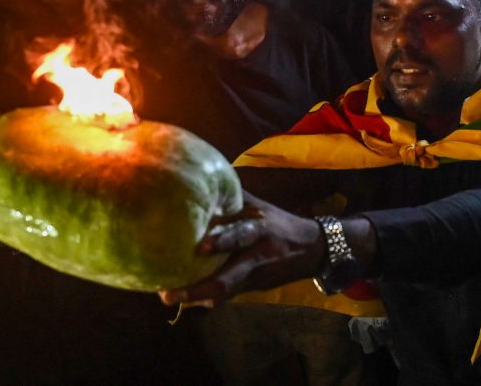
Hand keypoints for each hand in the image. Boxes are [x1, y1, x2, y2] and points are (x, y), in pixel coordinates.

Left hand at [158, 192, 324, 305]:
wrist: (311, 250)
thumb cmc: (279, 223)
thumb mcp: (260, 207)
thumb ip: (234, 197)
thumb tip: (204, 180)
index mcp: (259, 231)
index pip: (240, 236)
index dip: (222, 242)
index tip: (200, 247)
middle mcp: (256, 257)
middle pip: (227, 280)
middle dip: (198, 289)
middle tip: (169, 293)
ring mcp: (253, 277)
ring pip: (224, 293)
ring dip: (197, 298)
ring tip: (169, 297)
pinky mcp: (252, 288)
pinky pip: (227, 296)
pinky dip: (207, 298)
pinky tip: (186, 299)